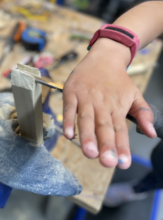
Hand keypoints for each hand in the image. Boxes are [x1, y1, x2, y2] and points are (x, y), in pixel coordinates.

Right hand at [63, 38, 156, 168]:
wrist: (104, 56)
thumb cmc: (118, 80)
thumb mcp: (135, 95)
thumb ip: (143, 114)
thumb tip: (152, 133)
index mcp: (117, 107)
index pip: (121, 130)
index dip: (122, 147)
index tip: (123, 163)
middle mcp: (102, 104)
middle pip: (104, 127)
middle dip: (105, 145)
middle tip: (107, 162)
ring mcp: (86, 98)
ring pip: (86, 119)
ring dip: (88, 136)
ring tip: (90, 153)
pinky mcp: (72, 92)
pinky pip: (69, 108)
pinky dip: (68, 121)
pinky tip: (68, 134)